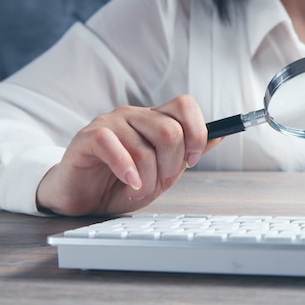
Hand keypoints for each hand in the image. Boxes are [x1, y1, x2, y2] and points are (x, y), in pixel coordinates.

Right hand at [36, 95, 221, 215]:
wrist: (84, 199)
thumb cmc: (121, 184)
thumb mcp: (163, 173)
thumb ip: (187, 154)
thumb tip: (220, 135)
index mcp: (155, 119)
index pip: (185, 105)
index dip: (197, 132)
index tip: (193, 160)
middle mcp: (134, 115)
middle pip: (170, 129)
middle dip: (171, 164)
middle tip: (159, 181)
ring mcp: (110, 122)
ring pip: (145, 146)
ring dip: (147, 177)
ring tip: (137, 189)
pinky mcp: (88, 136)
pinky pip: (113, 145)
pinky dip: (127, 170)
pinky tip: (128, 183)